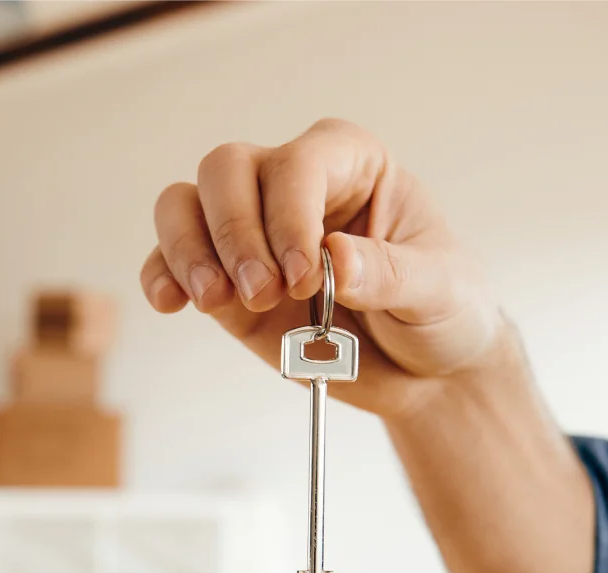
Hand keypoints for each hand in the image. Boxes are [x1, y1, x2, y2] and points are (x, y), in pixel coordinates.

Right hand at [142, 118, 508, 419]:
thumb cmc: (444, 312)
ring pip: (186, 205)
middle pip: (227, 170)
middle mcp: (293, 187)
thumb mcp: (440, 290)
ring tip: (215, 301)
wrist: (428, 374)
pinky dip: (163, 278)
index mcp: (351, 165)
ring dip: (189, 250)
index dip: (290, 213)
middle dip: (235, 232)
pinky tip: (171, 303)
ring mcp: (252, 235)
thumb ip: (391, 273)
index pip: (299, 163)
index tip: (304, 274)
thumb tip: (337, 257)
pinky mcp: (227, 284)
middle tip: (265, 294)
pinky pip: (173, 263)